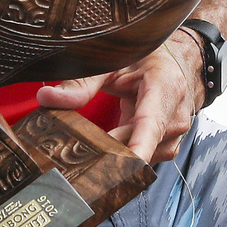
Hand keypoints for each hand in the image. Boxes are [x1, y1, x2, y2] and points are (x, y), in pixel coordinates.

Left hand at [36, 29, 204, 162]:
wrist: (179, 61)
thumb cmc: (146, 58)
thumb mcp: (113, 62)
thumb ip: (81, 83)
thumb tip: (47, 98)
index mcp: (165, 86)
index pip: (151, 124)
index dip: (137, 148)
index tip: (122, 169)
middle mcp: (176, 114)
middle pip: (140, 144)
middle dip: (110, 151)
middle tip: (79, 153)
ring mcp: (175, 133)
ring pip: (143, 155)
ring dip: (118, 153)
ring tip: (93, 146)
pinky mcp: (169, 145)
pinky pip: (145, 156)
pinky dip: (126, 153)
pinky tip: (108, 148)